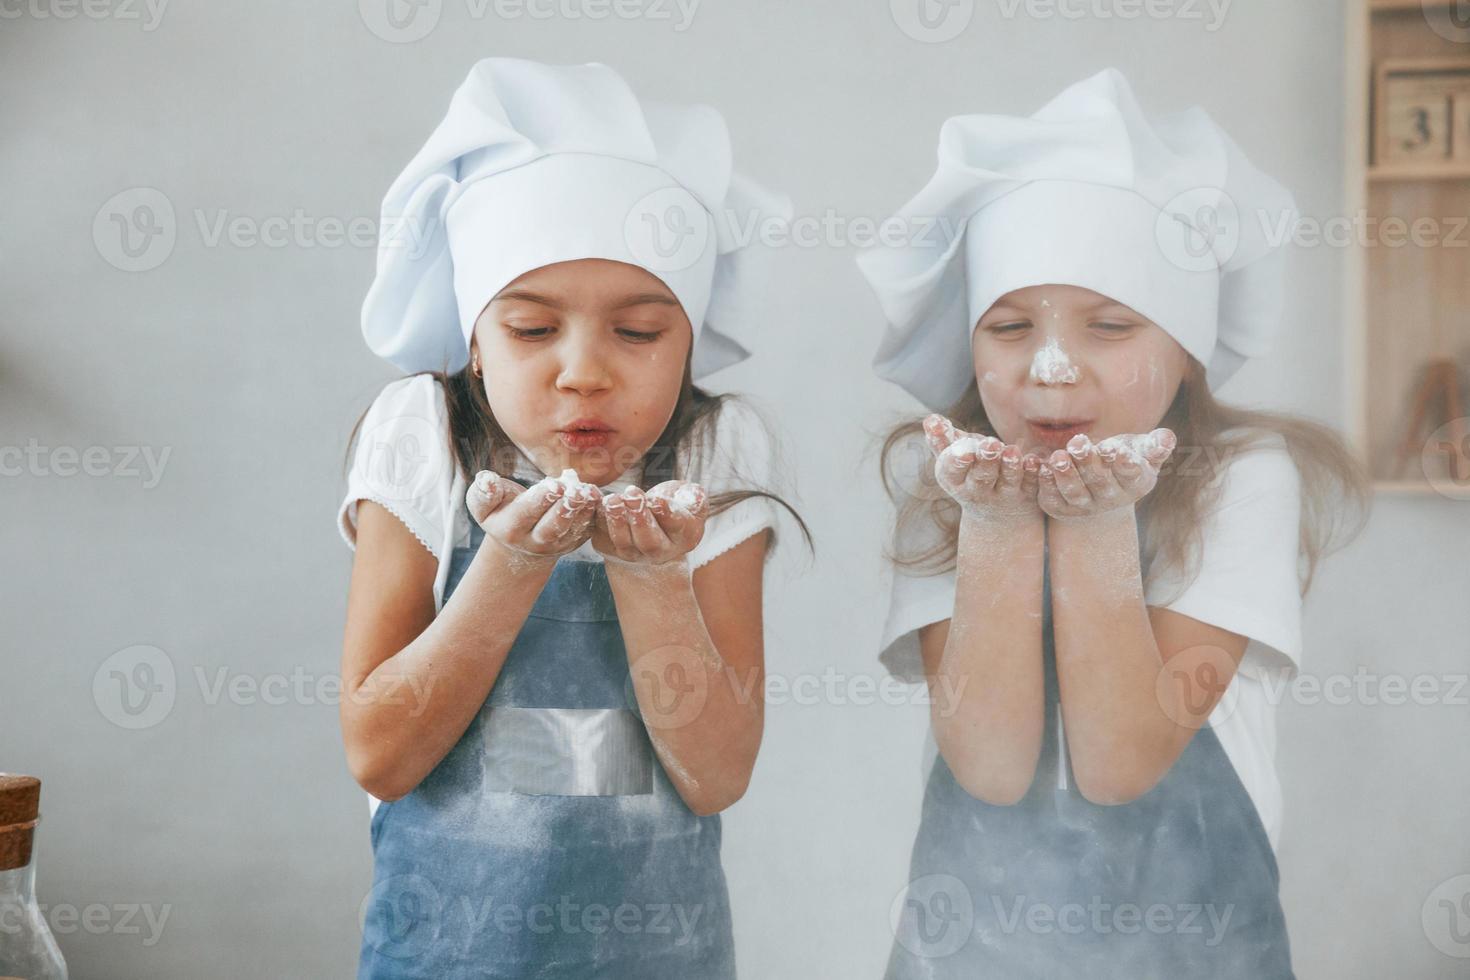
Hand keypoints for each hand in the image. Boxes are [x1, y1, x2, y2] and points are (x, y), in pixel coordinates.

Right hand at [466, 469, 600, 561]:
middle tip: (579, 490)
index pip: (525, 514)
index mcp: (509, 529)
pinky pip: (585, 531)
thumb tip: (487, 479)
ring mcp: (555, 545)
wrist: (517, 539)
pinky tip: (598, 497)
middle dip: (565, 509)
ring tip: (591, 492)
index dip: (540, 500)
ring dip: (583, 512)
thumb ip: (483, 493)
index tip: (555, 485)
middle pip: (551, 527)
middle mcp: (533, 541)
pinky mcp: (572, 543)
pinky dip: (593, 515)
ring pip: (571, 531)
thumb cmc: (500, 511)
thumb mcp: (484, 505)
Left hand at [591, 480, 707, 565]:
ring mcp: (634, 554)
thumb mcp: (690, 499)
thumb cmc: (673, 506)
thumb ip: (694, 495)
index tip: (657, 500)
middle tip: (632, 493)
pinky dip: (597, 521)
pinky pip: (602, 537)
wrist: (651, 525)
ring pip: (623, 543)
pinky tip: (596, 503)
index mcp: (684, 536)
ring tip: (612, 499)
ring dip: (616, 520)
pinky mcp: (610, 549)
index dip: (667, 514)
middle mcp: (660, 551)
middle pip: (649, 541)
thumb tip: (690, 495)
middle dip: (639, 517)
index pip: (676, 527)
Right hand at [923, 413, 1043, 520]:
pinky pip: (1032, 484)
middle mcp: (978, 492)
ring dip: (1010, 465)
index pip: (951, 471)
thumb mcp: (952, 461)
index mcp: (954, 480)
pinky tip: (1035, 460)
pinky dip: (1033, 472)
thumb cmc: (969, 475)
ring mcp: (1004, 495)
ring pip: (1008, 481)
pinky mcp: (1028, 495)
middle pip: (980, 477)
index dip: (956, 460)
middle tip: (991, 444)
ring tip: (1012, 450)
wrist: (998, 516)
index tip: (964, 450)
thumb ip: (940, 440)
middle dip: (985, 461)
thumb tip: (930, 419)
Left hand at [1037, 429, 1175, 520]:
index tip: (1113, 448)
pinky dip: (1046, 484)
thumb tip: (1168, 437)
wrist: (1100, 489)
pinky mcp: (1061, 507)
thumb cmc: (1124, 460)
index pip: (1130, 474)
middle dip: (1088, 462)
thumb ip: (1155, 445)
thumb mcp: (1142, 451)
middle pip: (1099, 482)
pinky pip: (1053, 498)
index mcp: (1135, 483)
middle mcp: (1111, 499)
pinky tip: (1041, 467)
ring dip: (1066, 475)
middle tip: (1078, 442)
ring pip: (1075, 492)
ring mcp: (1086, 506)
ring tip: (1058, 456)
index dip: (1122, 462)